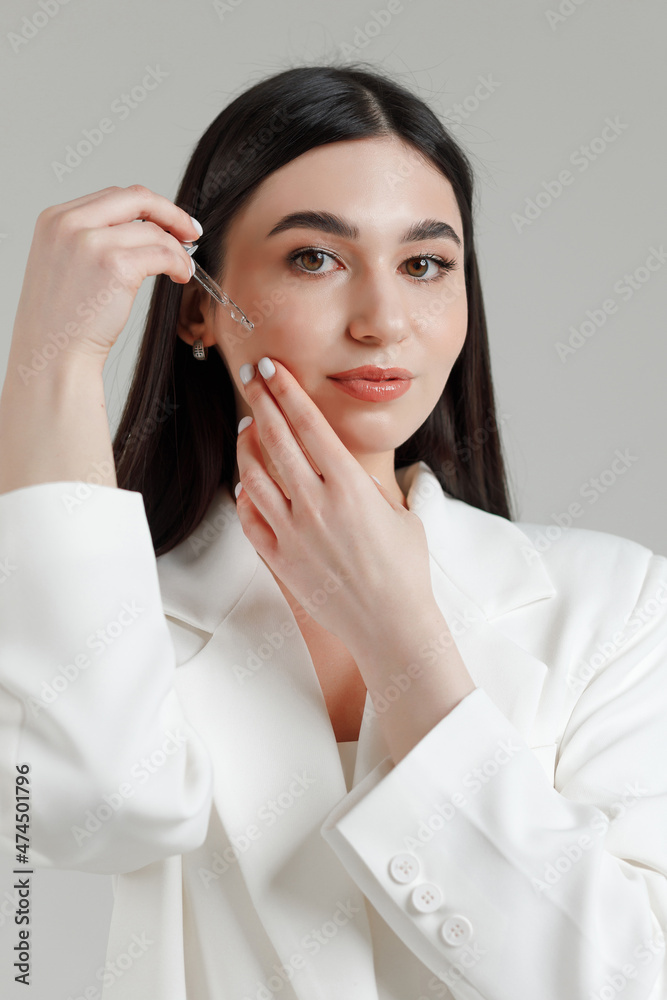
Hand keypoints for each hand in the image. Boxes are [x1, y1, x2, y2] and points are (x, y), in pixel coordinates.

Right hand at [10, 184, 199, 372]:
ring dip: (177, 249)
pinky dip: (179, 263)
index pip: (114, 196)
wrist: (53, 355)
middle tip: (191, 232)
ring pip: (154, 231)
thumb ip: (92, 238)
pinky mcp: (116, 266)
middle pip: (136, 198)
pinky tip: (180, 275)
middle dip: (171, 213)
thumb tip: (139, 229)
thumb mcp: (65, 263)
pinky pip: (162, 254)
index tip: (168, 221)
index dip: (148, 207)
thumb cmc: (62, 321)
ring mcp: (92, 242)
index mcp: (56, 218)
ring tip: (183, 268)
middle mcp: (70, 223)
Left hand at [234, 356, 437, 651]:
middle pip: (276, 439)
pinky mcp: (279, 559)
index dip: (287, 392)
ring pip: (253, 475)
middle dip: (260, 401)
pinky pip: (250, 517)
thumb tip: (347, 468)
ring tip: (247, 426)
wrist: (390, 625)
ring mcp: (292, 532)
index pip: (309, 425)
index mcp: (349, 485)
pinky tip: (245, 481)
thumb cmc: (404, 569)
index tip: (272, 369)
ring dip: (247, 445)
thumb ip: (367, 485)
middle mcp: (315, 503)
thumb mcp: (397, 513)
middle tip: (249, 376)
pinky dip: (244, 493)